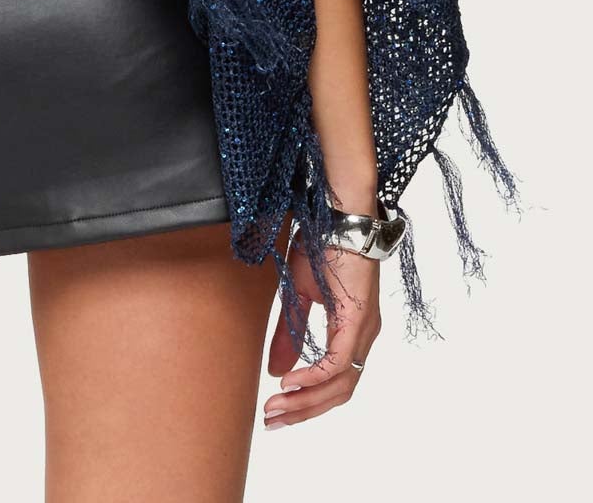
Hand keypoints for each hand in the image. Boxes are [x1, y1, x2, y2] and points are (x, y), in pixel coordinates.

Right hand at [261, 233, 381, 429]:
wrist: (340, 214)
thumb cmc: (323, 245)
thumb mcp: (300, 295)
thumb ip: (290, 334)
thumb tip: (276, 370)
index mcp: (352, 331)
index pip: (336, 382)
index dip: (308, 401)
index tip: (278, 411)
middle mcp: (364, 337)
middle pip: (339, 392)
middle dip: (304, 411)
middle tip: (272, 421)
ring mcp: (364, 330)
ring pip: (340, 384)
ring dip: (306, 401)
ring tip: (276, 408)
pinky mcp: (358, 320)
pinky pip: (338, 362)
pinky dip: (314, 377)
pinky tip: (291, 382)